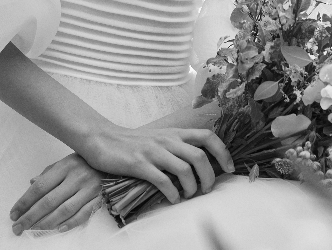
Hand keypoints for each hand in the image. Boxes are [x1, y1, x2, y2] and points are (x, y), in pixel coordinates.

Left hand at [8, 154, 103, 234]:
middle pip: (49, 201)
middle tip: (18, 227)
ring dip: (47, 223)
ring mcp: (89, 189)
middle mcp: (76, 177)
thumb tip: (31, 183)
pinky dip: (70, 223)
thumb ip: (48, 173)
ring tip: (33, 231)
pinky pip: (83, 214)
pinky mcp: (100, 199)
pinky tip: (58, 230)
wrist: (115, 161)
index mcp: (65, 166)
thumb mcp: (66, 161)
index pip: (40, 187)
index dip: (25, 202)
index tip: (14, 213)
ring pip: (64, 210)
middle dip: (31, 217)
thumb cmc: (87, 162)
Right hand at [77, 125, 234, 203]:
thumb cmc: (133, 142)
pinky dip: (172, 194)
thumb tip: (200, 164)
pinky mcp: (140, 164)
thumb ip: (177, 146)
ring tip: (187, 196)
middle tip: (205, 190)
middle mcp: (167, 140)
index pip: (207, 137)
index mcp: (174, 133)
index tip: (228, 169)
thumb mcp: (159, 138)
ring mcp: (153, 151)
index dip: (222, 153)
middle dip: (208, 178)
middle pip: (200, 157)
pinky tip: (172, 199)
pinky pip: (163, 181)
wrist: (103, 139)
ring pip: (185, 170)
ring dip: (191, 188)